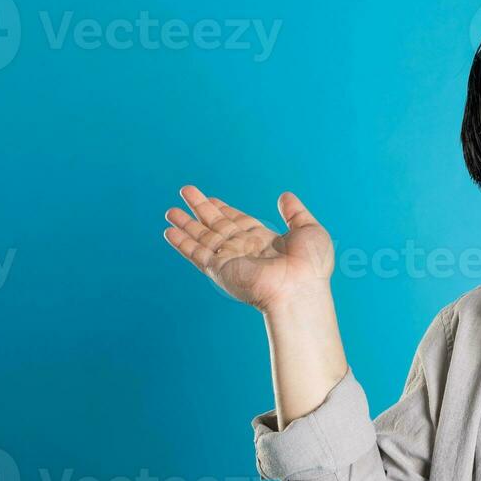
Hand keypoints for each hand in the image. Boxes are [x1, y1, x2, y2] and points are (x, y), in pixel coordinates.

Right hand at [162, 186, 332, 311]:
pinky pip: (196, 253)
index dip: (224, 209)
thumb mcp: (309, 229)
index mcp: (264, 241)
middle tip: (186, 191)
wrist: (299, 289)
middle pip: (217, 225)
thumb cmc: (311, 265)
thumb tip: (285, 195)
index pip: (238, 221)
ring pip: (202, 237)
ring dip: (186, 224)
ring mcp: (230, 260)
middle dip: (201, 209)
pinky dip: (182, 243)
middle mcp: (244, 249)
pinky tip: (169, 232)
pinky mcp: (219, 269)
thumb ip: (295, 212)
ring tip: (170, 210)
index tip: (211, 198)